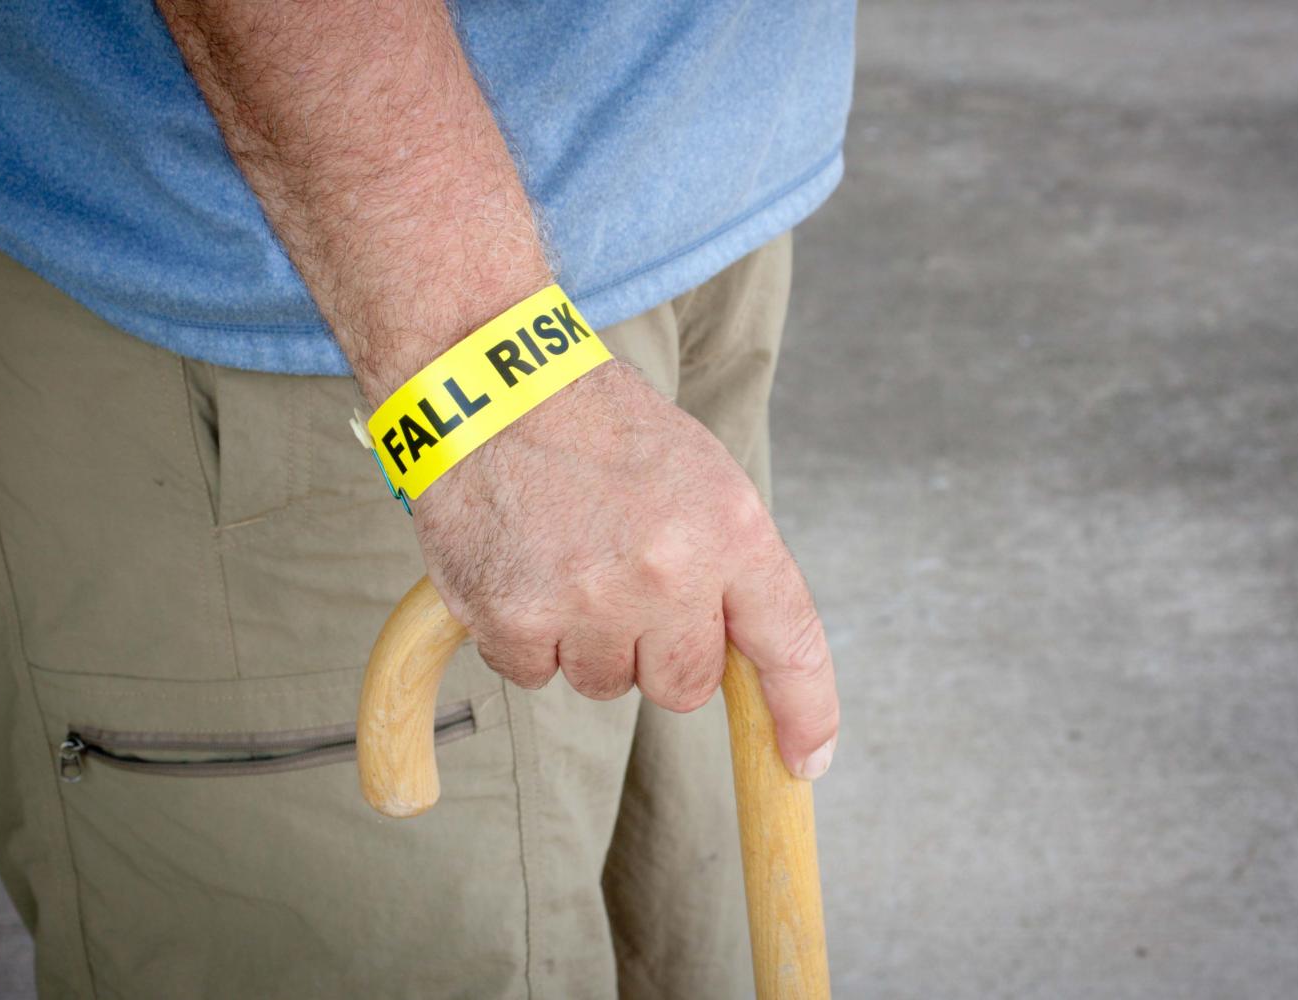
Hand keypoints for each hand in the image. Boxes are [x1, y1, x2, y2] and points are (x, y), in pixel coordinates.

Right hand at [412, 360, 839, 778]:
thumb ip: (729, 562)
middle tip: (626, 588)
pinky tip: (521, 570)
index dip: (804, 713)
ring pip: (606, 684)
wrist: (492, 387)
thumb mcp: (700, 473)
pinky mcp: (515, 619)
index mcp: (730, 529)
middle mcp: (669, 572)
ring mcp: (590, 600)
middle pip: (685, 687)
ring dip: (589, 643)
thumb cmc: (600, 428)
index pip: (789, 644)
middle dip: (660, 653)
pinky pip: (535, 675)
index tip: (805, 759)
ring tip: (565, 561)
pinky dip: (526, 639)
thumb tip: (745, 652)